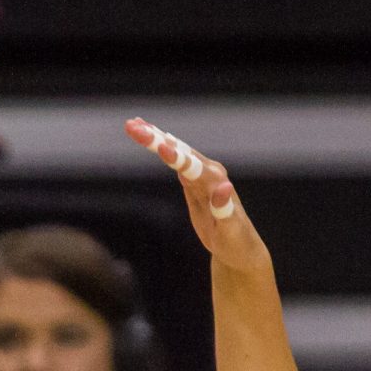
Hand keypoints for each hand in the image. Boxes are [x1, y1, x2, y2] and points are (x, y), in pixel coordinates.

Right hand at [124, 116, 269, 272]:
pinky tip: (151, 138)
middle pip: (179, 151)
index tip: (160, 147)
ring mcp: (200, 174)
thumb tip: (224, 186)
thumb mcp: (231, 230)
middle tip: (132, 126)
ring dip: (154, 137)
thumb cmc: (236, 242)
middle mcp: (209, 172)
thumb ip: (225, 210)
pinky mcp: (193, 180)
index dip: (176, 156)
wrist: (239, 247)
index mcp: (216, 181)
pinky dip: (160, 147)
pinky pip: (175, 160)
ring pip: (175, 150)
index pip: (191, 166)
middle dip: (155, 138)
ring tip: (132, 124)